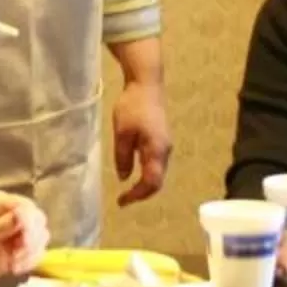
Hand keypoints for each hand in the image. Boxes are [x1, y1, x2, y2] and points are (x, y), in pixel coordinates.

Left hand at [0, 192, 48, 285]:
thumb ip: (3, 225)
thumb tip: (22, 214)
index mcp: (2, 202)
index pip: (27, 207)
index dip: (29, 224)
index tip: (23, 242)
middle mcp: (15, 211)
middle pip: (39, 220)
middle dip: (31, 240)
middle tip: (17, 254)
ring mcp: (22, 228)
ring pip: (42, 235)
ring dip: (31, 252)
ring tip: (13, 263)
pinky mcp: (25, 245)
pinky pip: (39, 250)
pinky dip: (30, 261)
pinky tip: (15, 268)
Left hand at [111, 79, 172, 204]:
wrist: (147, 84)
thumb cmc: (132, 107)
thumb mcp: (122, 133)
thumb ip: (123, 157)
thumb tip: (124, 178)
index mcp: (156, 150)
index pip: (151, 182)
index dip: (137, 195)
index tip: (121, 201)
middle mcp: (165, 151)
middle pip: (157, 181)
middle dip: (141, 193)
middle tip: (124, 199)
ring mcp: (165, 145)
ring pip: (158, 173)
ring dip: (144, 184)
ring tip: (128, 190)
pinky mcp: (162, 139)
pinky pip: (156, 164)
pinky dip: (147, 174)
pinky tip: (135, 172)